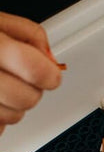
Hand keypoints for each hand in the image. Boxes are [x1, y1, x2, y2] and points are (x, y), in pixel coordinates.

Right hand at [0, 12, 61, 135]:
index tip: (51, 75)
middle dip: (32, 91)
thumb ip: (30, 35)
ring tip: (1, 87)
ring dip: (14, 106)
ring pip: (14, 117)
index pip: (35, 69)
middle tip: (23, 80)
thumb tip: (50, 61)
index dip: (50, 75)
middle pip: (28, 98)